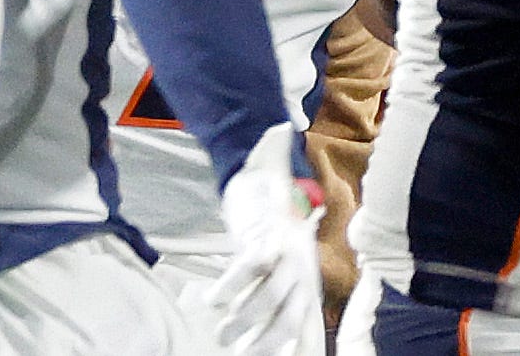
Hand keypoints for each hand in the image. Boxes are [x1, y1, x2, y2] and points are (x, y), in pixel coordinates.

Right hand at [207, 124, 325, 355]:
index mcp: (306, 284)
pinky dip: (229, 287)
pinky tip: (213, 299)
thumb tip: (278, 341)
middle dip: (262, 343)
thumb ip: (280, 299)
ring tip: (221, 332)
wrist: (262, 181)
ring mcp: (285, 252)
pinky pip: (248, 268)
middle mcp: (301, 271)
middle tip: (236, 351)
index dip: (280, 348)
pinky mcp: (265, 235)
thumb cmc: (269, 232)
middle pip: (287, 319)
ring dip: (242, 320)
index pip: (300, 327)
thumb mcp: (284, 268)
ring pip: (267, 297)